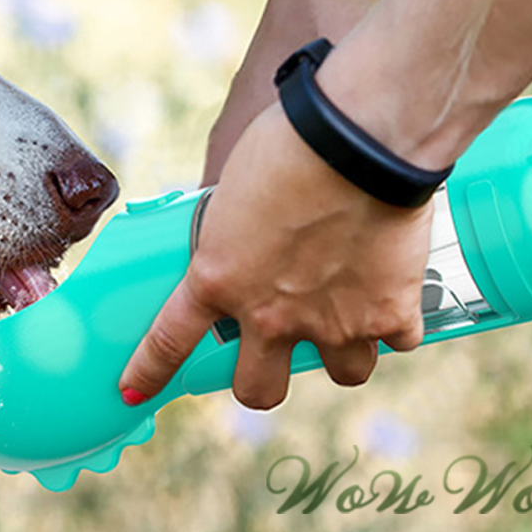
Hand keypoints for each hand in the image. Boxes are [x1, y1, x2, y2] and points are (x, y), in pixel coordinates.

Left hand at [119, 101, 431, 408]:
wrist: (356, 140)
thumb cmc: (288, 143)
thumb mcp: (232, 187)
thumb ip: (230, 229)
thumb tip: (239, 236)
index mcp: (218, 278)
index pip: (169, 340)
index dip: (149, 372)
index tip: (133, 391)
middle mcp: (271, 315)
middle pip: (259, 390)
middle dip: (263, 379)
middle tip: (275, 348)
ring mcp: (332, 323)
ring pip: (343, 373)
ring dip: (344, 348)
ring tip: (350, 311)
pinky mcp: (389, 314)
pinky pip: (398, 340)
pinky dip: (396, 319)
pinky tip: (394, 288)